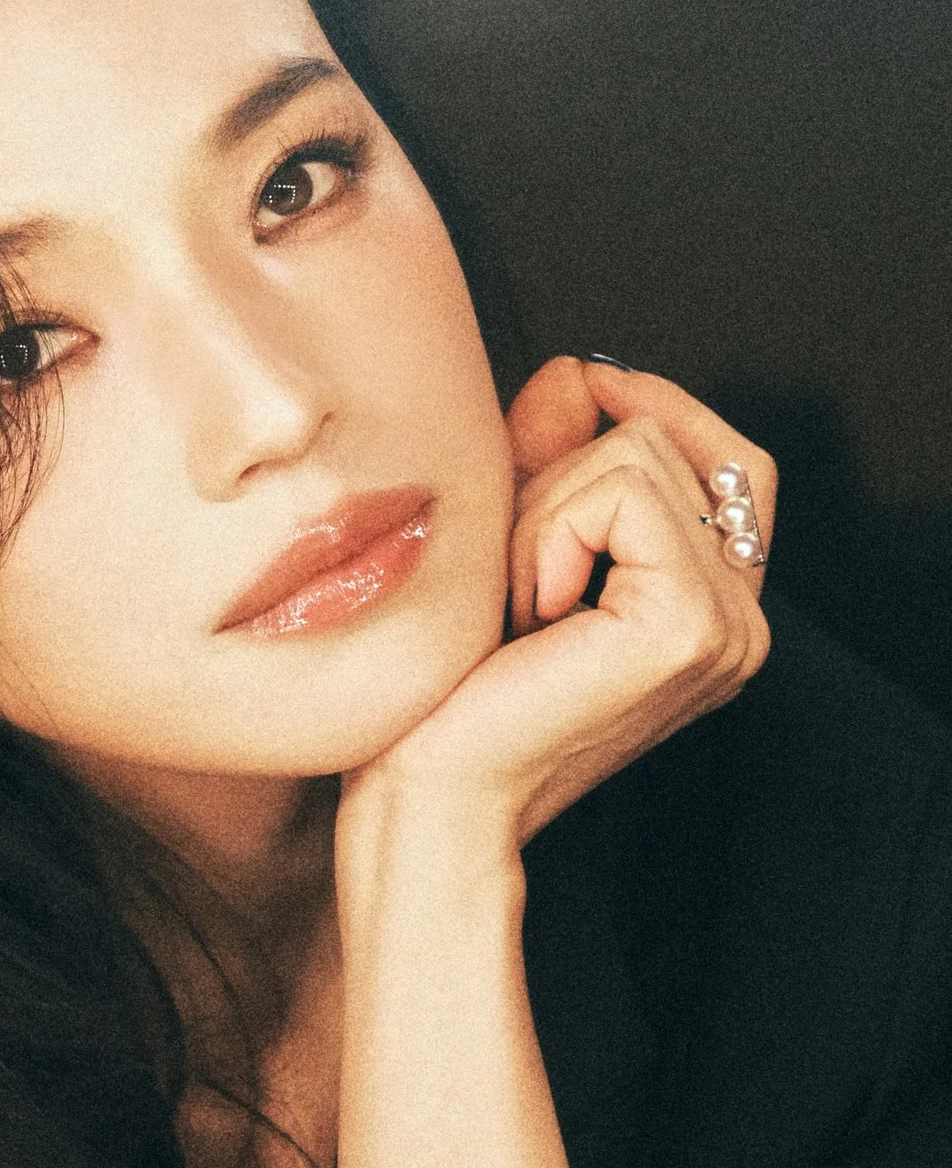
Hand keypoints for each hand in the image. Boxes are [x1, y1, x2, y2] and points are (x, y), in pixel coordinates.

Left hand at [347, 356, 773, 854]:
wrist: (428, 794)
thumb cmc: (450, 696)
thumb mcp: (507, 544)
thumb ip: (549, 455)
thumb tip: (578, 372)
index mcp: (712, 608)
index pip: (730, 458)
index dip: (653, 407)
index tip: (572, 396)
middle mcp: (739, 619)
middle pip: (667, 441)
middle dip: (557, 481)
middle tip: (513, 581)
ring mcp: (727, 626)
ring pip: (636, 455)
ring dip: (542, 514)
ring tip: (519, 606)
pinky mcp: (690, 627)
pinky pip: (621, 494)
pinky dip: (550, 533)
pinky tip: (531, 612)